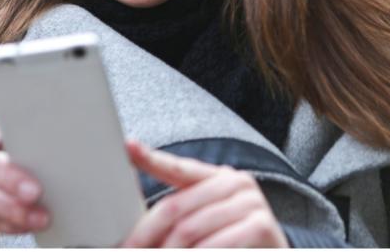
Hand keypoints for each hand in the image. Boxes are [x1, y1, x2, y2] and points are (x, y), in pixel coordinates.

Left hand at [121, 140, 288, 247]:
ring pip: (190, 229)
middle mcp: (235, 182)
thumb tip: (137, 229)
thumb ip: (179, 214)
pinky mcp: (261, 226)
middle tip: (127, 249)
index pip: (178, 167)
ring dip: (168, 250)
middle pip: (175, 206)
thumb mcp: (204, 222)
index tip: (128, 147)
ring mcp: (251, 202)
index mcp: (217, 176)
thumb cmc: (233, 241)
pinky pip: (216, 244)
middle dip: (146, 234)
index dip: (151, 158)